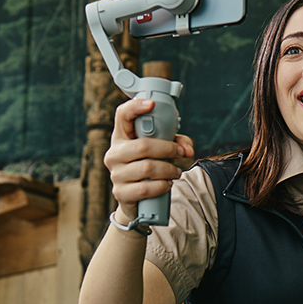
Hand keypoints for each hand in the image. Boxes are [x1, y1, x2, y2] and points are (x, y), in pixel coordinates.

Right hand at [103, 98, 194, 217]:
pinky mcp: (120, 193)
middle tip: (180, 154)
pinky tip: (166, 184)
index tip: (152, 103)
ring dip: (168, 170)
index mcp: (121, 137)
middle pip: (143, 146)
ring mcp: (115, 174)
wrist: (135, 199)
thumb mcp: (162, 150)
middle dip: (168, 149)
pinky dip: (161, 186)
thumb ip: (178, 143)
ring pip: (147, 168)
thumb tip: (188, 149)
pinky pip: (145, 188)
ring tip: (176, 172)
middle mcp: (114, 153)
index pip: (122, 115)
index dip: (135, 107)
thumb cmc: (148, 166)